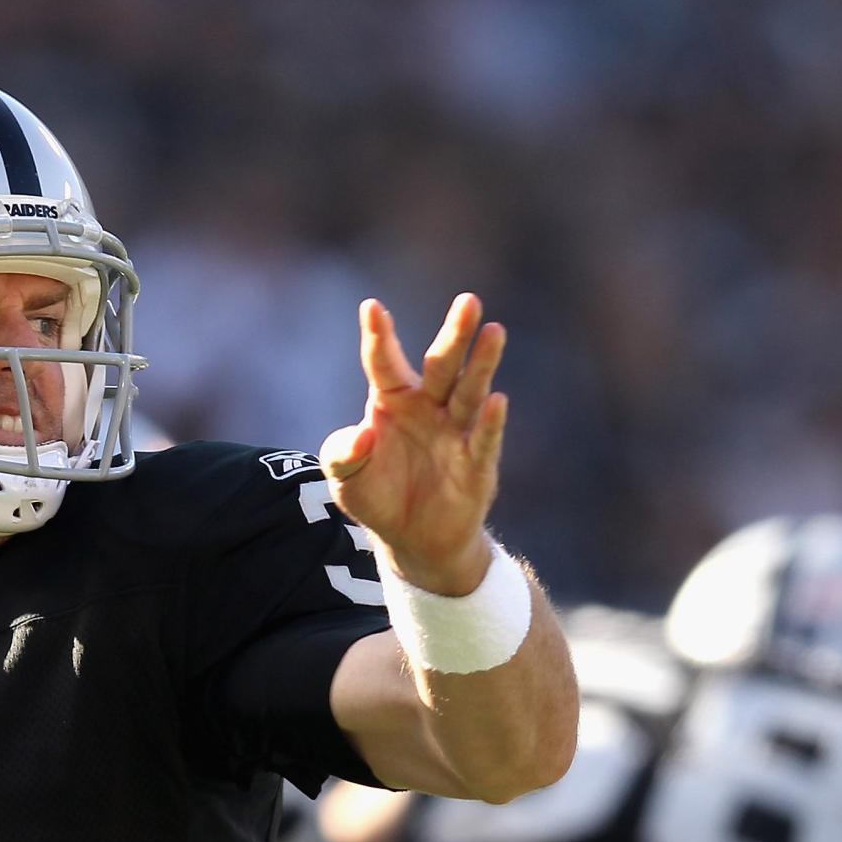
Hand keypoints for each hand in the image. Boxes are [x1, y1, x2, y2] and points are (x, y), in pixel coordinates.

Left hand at [318, 295, 508, 594]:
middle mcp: (428, 408)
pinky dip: (490, 423)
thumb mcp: (346, 480)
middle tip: (468, 300)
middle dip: (455, 335)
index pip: (384, 363)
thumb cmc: (377, 497)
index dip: (378, 336)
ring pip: (469, 392)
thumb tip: (364, 435)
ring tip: (494, 331)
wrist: (411, 541)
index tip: (371, 307)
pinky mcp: (476, 465)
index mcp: (393, 401)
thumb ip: (343, 455)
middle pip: (442, 365)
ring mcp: (455, 433)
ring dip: (481, 364)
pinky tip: (498, 401)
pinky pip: (483, 440)